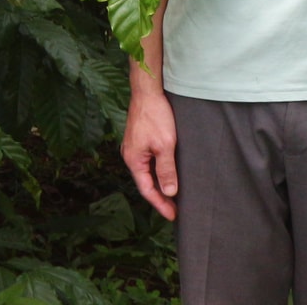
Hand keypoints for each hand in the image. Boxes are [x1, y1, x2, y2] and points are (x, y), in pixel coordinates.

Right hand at [121, 82, 179, 220]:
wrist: (147, 91)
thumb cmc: (155, 116)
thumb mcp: (165, 145)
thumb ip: (166, 170)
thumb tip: (169, 192)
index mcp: (133, 160)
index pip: (147, 190)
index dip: (160, 204)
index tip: (173, 216)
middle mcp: (130, 155)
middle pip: (146, 182)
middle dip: (160, 196)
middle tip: (176, 209)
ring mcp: (134, 147)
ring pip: (147, 172)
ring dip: (160, 183)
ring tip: (174, 194)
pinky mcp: (139, 139)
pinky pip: (148, 161)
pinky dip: (158, 170)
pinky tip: (168, 171)